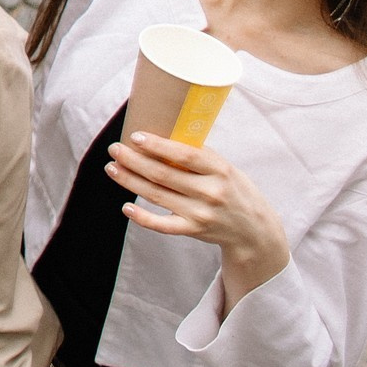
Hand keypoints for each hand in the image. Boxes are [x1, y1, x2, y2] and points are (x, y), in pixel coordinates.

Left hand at [108, 132, 290, 309]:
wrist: (253, 230)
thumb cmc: (233, 190)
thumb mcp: (224, 168)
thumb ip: (198, 155)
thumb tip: (160, 135)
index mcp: (220, 170)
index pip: (185, 155)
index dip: (158, 146)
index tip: (135, 136)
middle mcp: (211, 192)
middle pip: (164, 174)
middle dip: (134, 160)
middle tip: (115, 149)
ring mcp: (202, 214)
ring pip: (158, 195)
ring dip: (130, 181)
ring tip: (112, 168)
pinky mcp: (194, 231)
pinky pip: (164, 226)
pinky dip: (143, 217)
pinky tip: (127, 207)